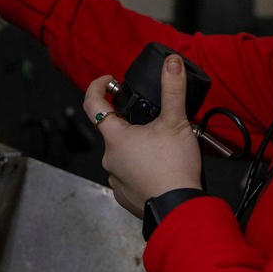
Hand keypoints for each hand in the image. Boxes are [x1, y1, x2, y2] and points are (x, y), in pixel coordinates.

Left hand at [84, 55, 202, 218]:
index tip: (109, 81)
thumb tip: (171, 62)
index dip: (98, 86)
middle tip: (157, 123)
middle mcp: (108, 159)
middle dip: (132, 124)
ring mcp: (115, 180)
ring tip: (163, 149)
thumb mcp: (176, 122)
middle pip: (115, 132)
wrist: (179, 209)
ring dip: (137, 149)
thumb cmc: (174, 166)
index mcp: (115, 137)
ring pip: (122, 156)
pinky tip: (159, 171)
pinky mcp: (125, 197)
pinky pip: (128, 176)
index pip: (93, 103)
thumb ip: (173, 89)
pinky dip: (140, 170)